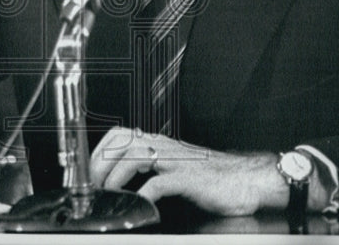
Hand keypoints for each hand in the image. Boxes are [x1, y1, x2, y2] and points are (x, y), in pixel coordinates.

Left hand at [89, 126, 287, 216]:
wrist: (248, 180)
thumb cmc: (213, 178)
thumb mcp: (176, 167)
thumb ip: (152, 169)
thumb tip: (124, 183)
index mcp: (161, 143)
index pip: (120, 134)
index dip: (100, 151)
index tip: (90, 172)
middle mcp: (166, 147)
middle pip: (123, 143)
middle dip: (102, 164)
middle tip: (95, 187)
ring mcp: (178, 161)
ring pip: (136, 155)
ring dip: (117, 175)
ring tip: (111, 194)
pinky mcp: (191, 179)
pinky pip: (160, 182)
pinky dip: (144, 193)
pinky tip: (139, 204)